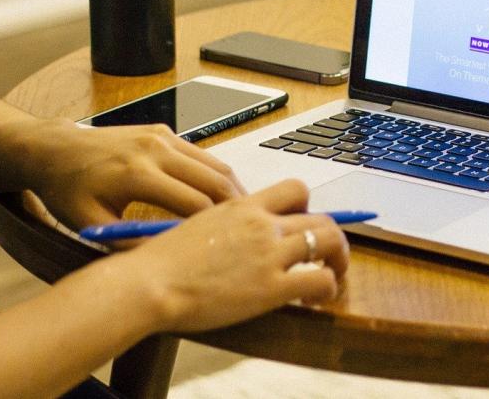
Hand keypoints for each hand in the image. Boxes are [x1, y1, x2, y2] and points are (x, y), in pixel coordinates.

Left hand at [21, 121, 246, 231]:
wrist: (55, 149)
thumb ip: (131, 243)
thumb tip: (171, 259)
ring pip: (215, 165)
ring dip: (232, 191)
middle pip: (214, 181)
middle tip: (252, 233)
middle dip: (236, 209)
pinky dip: (216, 176)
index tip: (228, 248)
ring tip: (242, 218)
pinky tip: (220, 197)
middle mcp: (155, 150)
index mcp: (137, 174)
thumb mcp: (92, 225)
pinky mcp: (164, 131)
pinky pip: (201, 155)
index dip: (215, 229)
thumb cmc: (68, 190)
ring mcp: (162, 136)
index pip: (195, 204)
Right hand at [127, 179, 349, 332]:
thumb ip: (223, 225)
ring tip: (331, 276)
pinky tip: (314, 300)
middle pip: (320, 217)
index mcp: (242, 206)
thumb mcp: (195, 226)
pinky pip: (320, 279)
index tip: (304, 224)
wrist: (149, 283)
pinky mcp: (272, 286)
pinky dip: (328, 288)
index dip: (308, 207)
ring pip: (329, 241)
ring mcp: (270, 253)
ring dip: (338, 259)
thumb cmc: (159, 262)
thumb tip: (231, 237)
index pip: (294, 189)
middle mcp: (262, 224)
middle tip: (326, 256)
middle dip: (331, 237)